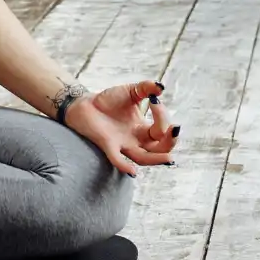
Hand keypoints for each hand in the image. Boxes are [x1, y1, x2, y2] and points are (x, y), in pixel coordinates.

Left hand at [63, 80, 178, 177]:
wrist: (84, 104)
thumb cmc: (108, 101)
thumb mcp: (131, 91)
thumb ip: (146, 88)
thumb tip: (161, 87)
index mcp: (143, 130)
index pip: (162, 130)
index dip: (163, 116)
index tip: (155, 99)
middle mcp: (136, 141)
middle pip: (160, 149)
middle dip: (170, 141)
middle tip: (174, 129)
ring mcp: (122, 145)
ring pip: (143, 158)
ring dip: (157, 160)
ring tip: (169, 159)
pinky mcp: (107, 145)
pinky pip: (116, 160)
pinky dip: (124, 167)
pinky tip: (133, 172)